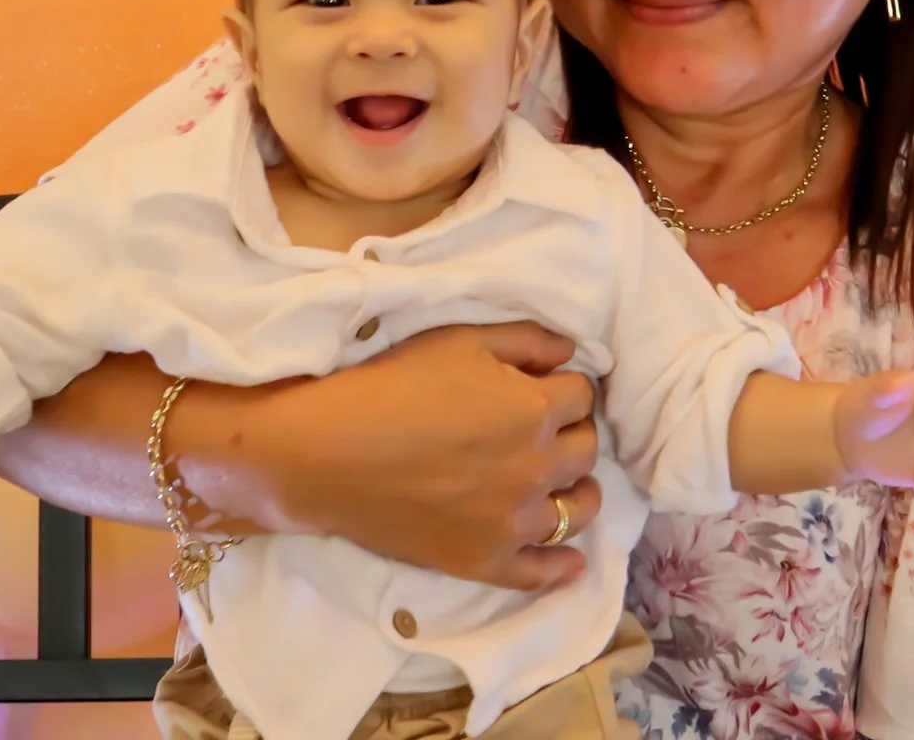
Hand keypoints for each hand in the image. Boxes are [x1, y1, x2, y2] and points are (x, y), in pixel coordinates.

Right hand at [228, 322, 602, 590]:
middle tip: (545, 429)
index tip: (545, 388)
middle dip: (571, 432)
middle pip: (584, 450)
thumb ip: (526, 340)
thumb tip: (572, 352)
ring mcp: (513, 522)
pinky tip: (571, 562)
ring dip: (578, 492)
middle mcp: (535, 468)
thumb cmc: (394, 384)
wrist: (329, 452)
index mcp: (533, 409)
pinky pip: (540, 573)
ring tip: (564, 485)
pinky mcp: (486, 561)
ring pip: (577, 510)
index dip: (564, 387)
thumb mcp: (461, 340)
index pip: (581, 396)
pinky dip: (561, 567)